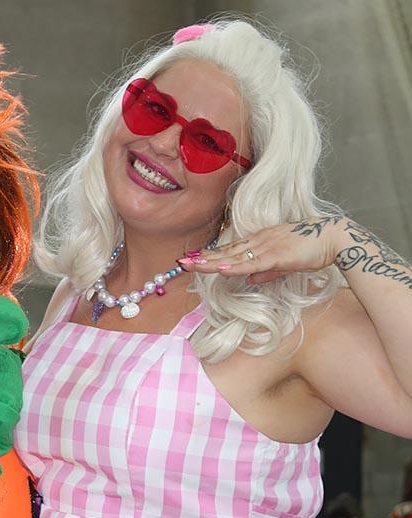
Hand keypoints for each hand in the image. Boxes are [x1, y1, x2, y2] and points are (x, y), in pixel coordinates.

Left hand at [179, 218, 346, 283]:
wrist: (334, 238)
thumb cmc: (313, 248)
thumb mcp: (284, 262)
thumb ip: (265, 271)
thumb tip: (249, 280)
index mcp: (260, 241)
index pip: (230, 249)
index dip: (211, 255)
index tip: (194, 259)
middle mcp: (259, 241)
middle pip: (225, 251)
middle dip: (203, 257)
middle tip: (182, 263)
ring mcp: (266, 246)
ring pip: (233, 256)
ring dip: (211, 262)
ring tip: (192, 265)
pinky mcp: (275, 255)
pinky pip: (250, 262)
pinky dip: (233, 266)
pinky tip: (219, 269)